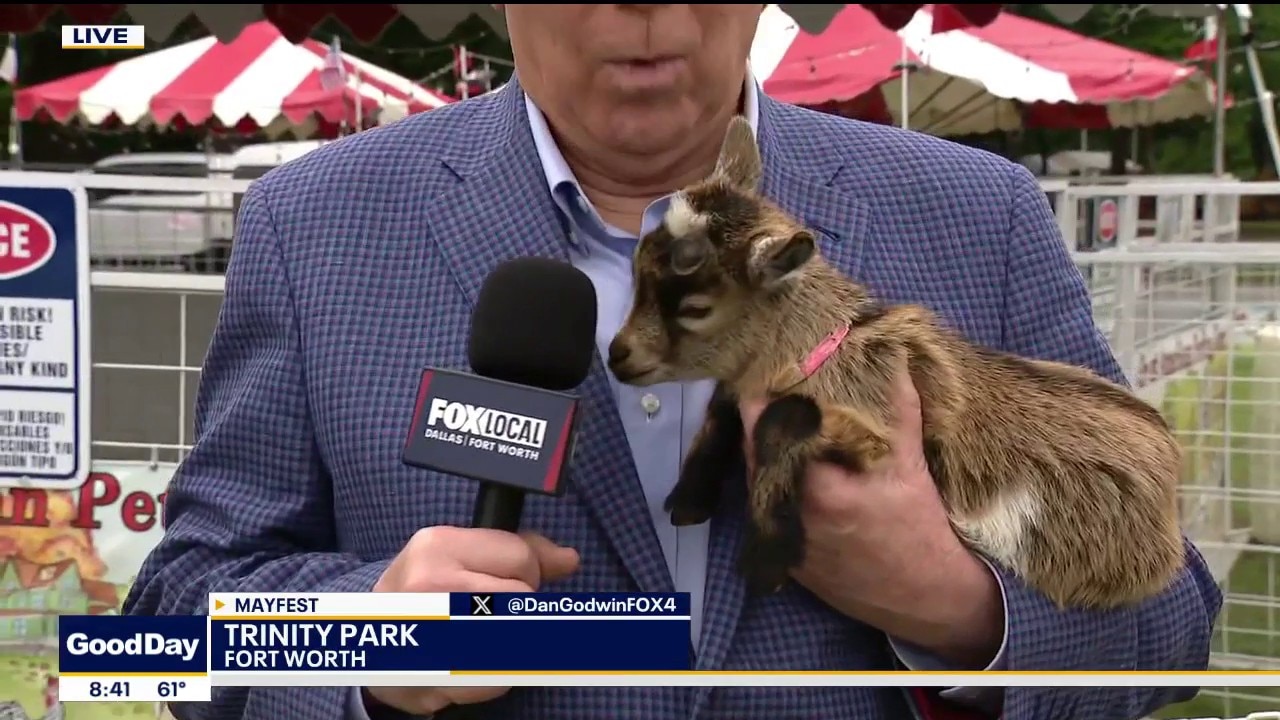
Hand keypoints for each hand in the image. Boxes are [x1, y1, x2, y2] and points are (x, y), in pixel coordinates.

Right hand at [364, 527, 579, 714]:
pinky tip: (472, 661)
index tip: (499, 581)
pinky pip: (501, 677)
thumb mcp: (456, 553)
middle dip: (517, 606)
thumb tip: (567, 560)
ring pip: (519, 638)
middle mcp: (432, 586)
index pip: (522, 559)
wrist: (368, 642)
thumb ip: (515, 550)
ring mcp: (435, 634)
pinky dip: (496, 675)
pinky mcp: (438, 677)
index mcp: (437, 546)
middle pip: (522, 596)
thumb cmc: (421, 592)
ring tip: (478, 634)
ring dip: (511, 641)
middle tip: (485, 611)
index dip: (523, 572)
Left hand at [740, 369, 1001, 667]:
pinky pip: (770, 505)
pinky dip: (779, 481)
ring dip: (771, 449)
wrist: (926, 598)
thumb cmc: (919, 528)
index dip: (764, 394)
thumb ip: (896, 407)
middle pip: (755, 450)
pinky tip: (798, 465)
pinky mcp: (786, 555)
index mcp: (813, 488)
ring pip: (760, 479)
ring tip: (788, 420)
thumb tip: (889, 353)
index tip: (773, 369)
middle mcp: (787, 514)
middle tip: (781, 388)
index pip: (763, 426)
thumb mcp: (910, 464)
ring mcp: (782, 538)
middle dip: (766, 419)